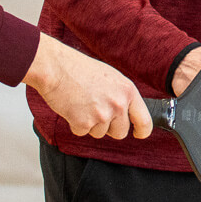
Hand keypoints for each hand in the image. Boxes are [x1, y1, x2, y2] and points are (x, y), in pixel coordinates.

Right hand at [23, 35, 150, 139]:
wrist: (56, 67)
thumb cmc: (79, 69)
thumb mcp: (111, 78)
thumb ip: (121, 96)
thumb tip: (127, 113)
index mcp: (127, 91)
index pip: (144, 120)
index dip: (143, 131)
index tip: (139, 134)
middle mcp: (118, 104)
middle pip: (121, 132)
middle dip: (109, 128)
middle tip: (96, 111)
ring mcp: (101, 115)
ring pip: (100, 133)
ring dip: (90, 124)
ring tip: (82, 103)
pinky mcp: (84, 123)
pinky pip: (82, 132)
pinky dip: (75, 124)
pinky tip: (72, 107)